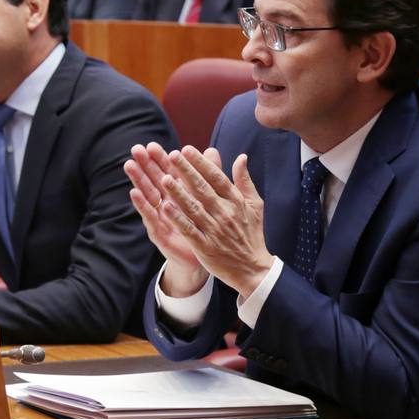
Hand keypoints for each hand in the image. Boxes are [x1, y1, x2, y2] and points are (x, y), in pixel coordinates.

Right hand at [125, 142, 208, 295]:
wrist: (207, 256)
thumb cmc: (204, 225)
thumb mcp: (208, 198)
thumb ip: (210, 174)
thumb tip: (212, 150)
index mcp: (179, 193)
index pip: (168, 171)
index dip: (160, 159)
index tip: (152, 145)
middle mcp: (167, 203)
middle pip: (154, 180)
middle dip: (145, 165)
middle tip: (136, 149)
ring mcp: (161, 217)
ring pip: (149, 195)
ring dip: (138, 180)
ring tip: (130, 165)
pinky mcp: (159, 233)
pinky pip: (150, 217)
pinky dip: (142, 205)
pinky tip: (134, 193)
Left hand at [157, 150, 273, 296]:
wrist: (252, 268)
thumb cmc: (251, 234)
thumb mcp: (254, 205)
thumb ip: (245, 181)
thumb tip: (241, 157)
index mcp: (236, 201)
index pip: (216, 178)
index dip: (201, 163)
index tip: (186, 149)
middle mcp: (225, 213)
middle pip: (203, 189)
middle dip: (186, 171)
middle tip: (171, 155)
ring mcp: (214, 230)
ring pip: (194, 208)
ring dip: (178, 193)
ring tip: (164, 178)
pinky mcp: (205, 247)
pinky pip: (189, 230)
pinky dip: (178, 219)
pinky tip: (166, 207)